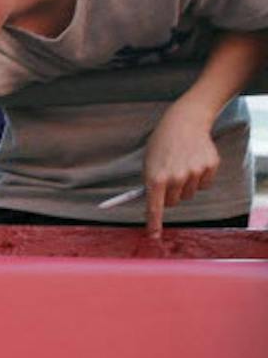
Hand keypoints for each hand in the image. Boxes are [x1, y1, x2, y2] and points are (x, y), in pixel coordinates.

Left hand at [143, 98, 219, 237]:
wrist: (184, 122)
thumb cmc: (162, 145)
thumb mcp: (148, 164)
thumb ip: (151, 185)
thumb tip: (151, 206)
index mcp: (155, 178)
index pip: (154, 207)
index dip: (154, 223)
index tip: (153, 235)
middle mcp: (175, 178)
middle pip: (174, 202)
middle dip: (170, 195)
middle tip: (169, 177)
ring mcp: (194, 172)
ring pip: (189, 194)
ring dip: (185, 185)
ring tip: (182, 165)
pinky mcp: (209, 167)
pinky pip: (204, 185)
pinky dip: (200, 177)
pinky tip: (195, 162)